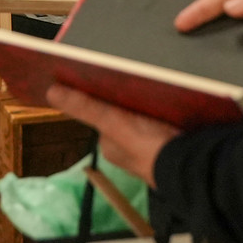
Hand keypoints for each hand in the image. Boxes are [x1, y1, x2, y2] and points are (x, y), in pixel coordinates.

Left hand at [46, 84, 181, 186]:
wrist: (191, 166)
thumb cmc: (147, 147)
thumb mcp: (112, 123)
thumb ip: (86, 108)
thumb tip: (51, 92)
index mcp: (112, 148)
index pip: (105, 114)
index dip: (109, 96)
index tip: (117, 76)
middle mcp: (129, 152)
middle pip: (125, 116)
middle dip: (131, 100)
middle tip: (141, 77)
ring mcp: (153, 149)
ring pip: (146, 118)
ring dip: (151, 103)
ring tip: (160, 84)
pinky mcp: (174, 144)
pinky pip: (166, 122)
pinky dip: (169, 111)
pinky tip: (177, 100)